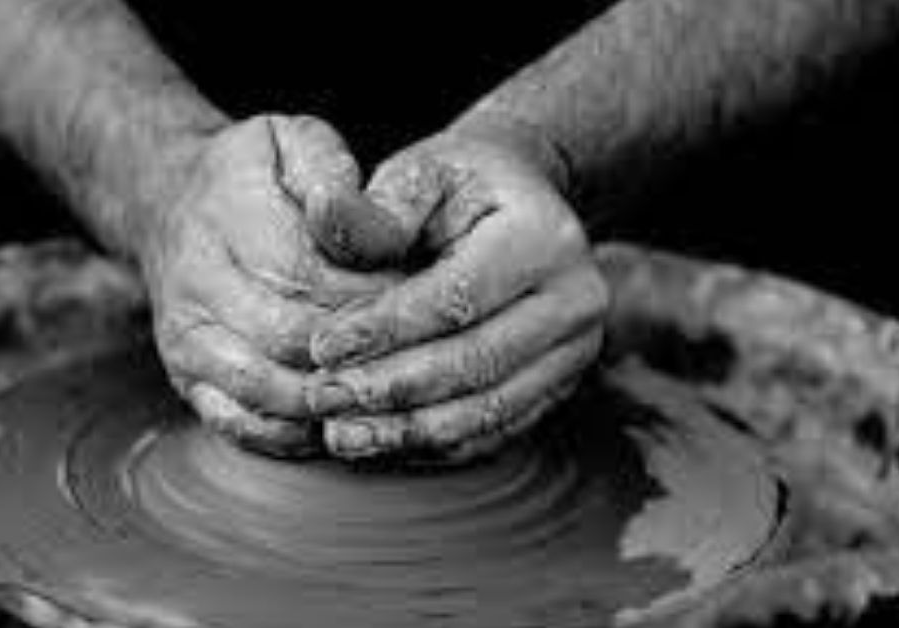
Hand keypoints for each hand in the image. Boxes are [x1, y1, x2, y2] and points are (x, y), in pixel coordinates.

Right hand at [135, 114, 394, 456]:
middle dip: (363, 354)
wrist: (170, 205)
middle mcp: (195, 283)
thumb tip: (358, 222)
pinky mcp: (186, 379)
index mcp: (226, 215)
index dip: (369, 298)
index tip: (420, 302)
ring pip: (270, 392)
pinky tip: (344, 422)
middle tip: (419, 358)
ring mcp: (186, 339)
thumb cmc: (254, 173)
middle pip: (292, 340)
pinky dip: (298, 436)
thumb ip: (333, 176)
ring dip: (336, 401)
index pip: (306, 274)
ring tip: (390, 394)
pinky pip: (243, 426)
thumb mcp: (293, 141)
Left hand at [309, 126, 608, 461]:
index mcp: (545, 236)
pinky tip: (382, 443)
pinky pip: (498, 428)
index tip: (321, 348)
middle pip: (477, 362)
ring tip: (342, 434)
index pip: (457, 298)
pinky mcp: (560, 383)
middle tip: (323, 400)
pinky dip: (437, 442)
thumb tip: (323, 212)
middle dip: (392, 389)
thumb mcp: (420, 173)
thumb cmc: (459, 183)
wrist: (518, 199)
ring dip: (410, 430)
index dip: (386, 329)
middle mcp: (576, 298)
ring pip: (489, 408)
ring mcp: (575, 348)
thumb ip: (376, 208)